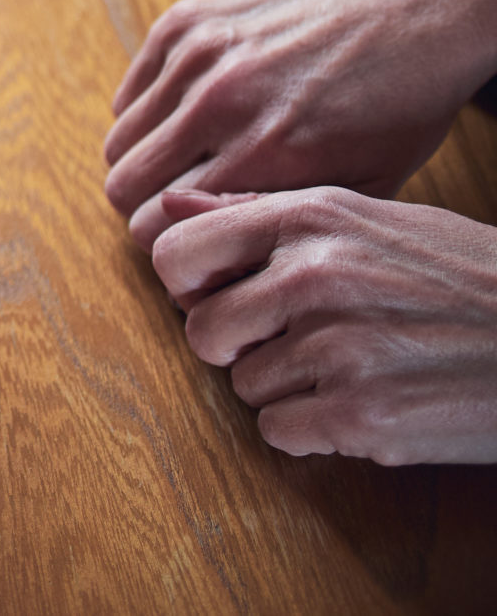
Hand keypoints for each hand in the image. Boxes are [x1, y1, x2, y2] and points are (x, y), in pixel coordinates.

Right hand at [104, 0, 496, 248]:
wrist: (406, 13)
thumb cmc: (395, 110)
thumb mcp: (360, 188)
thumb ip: (279, 221)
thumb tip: (208, 254)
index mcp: (267, 154)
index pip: (161, 227)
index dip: (177, 247)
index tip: (200, 244)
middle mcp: (220, 102)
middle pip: (124, 186)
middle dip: (149, 209)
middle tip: (190, 210)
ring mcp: (196, 56)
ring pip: (119, 142)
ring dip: (148, 163)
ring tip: (192, 169)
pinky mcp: (182, 23)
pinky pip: (129, 96)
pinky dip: (150, 117)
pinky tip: (195, 121)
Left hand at [151, 186, 496, 464]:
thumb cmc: (466, 278)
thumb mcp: (373, 220)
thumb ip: (265, 213)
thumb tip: (170, 204)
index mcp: (310, 218)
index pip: (176, 250)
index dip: (190, 284)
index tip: (223, 297)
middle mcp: (313, 276)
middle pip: (201, 330)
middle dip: (239, 346)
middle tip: (297, 344)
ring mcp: (335, 346)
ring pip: (244, 384)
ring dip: (287, 389)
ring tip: (354, 369)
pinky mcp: (360, 413)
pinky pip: (279, 432)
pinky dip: (313, 431)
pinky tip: (363, 404)